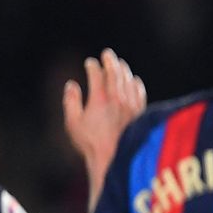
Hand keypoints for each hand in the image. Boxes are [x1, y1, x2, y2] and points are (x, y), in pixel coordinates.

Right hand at [64, 48, 145, 183]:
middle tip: (107, 54)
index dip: (93, 66)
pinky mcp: (141, 113)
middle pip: (115, 73)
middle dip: (110, 62)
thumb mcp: (73, 123)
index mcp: (99, 99)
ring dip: (124, 70)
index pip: (97, 75)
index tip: (90, 63)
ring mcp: (131, 105)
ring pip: (129, 81)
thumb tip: (71, 85)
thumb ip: (70, 102)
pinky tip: (134, 81)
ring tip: (120, 64)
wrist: (116, 159)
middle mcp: (117, 99)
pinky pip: (140, 93)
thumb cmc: (91, 143)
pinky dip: (136, 84)